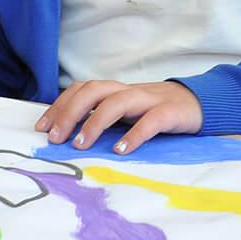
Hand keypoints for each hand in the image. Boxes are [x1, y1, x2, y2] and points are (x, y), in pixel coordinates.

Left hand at [37, 79, 201, 154]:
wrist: (198, 103)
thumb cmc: (155, 111)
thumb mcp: (126, 112)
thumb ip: (102, 118)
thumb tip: (67, 135)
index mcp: (116, 91)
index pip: (82, 90)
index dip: (60, 106)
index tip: (42, 128)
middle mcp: (129, 91)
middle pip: (94, 91)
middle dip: (70, 112)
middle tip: (55, 138)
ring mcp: (149, 99)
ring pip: (118, 101)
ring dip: (96, 122)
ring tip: (81, 144)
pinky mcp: (170, 112)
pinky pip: (151, 120)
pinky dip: (134, 134)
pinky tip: (121, 150)